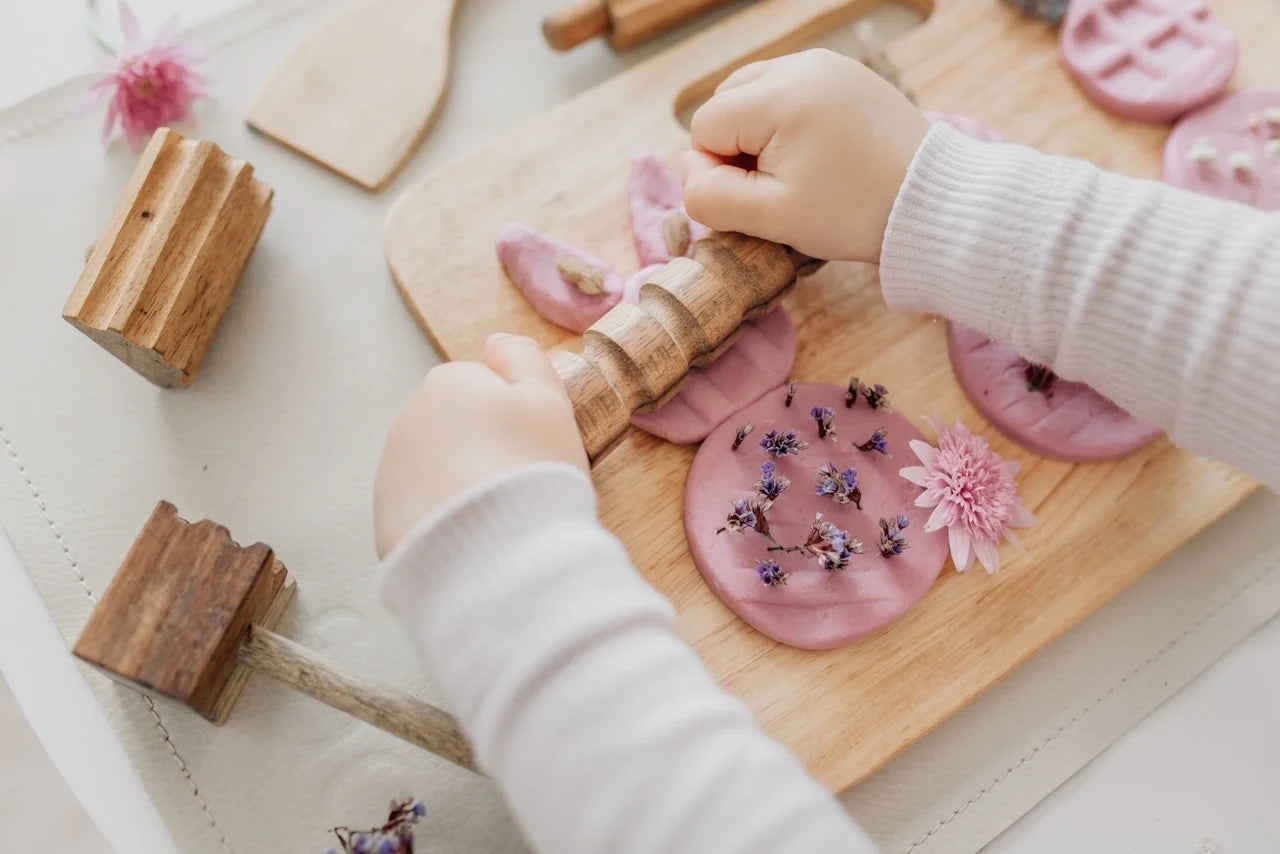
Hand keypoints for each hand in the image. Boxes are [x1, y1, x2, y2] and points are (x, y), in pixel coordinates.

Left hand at [374, 333, 588, 558]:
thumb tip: (496, 341)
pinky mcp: (386, 521)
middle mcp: (409, 420)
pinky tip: (475, 538)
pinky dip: (448, 521)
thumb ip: (525, 359)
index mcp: (448, 383)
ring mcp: (392, 472)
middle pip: (460, 428)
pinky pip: (426, 512)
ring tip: (499, 514)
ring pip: (440, 470)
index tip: (534, 446)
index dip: (518, 417)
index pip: (488, 389)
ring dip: (465, 484)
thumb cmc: (530, 468)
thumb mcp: (549, 400)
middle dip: (486, 449)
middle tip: (521, 481)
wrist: (494, 553)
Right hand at [681, 49, 928, 262]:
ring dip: (759, 136)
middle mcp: (802, 65)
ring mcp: (828, 66)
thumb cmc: (853, 213)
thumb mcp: (771, 217)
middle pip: (727, 102)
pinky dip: (789, 124)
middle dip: (735, 149)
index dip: (716, 171)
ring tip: (797, 174)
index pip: (704, 127)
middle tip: (777, 189)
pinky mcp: (848, 76)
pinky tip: (818, 158)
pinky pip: (792, 92)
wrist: (933, 204)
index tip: (759, 201)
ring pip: (756, 95)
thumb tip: (691, 173)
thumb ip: (711, 197)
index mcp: (780, 95)